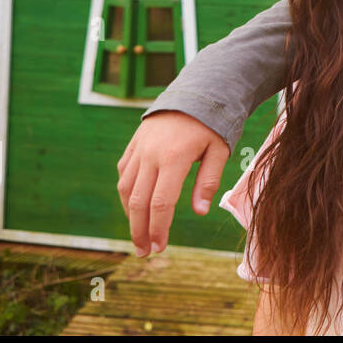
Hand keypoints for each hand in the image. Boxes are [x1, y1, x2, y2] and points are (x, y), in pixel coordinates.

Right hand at [116, 110, 229, 256]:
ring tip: (139, 234)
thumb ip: (208, 181)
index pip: (161, 203)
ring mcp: (139, 149)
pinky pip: (124, 173)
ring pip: (125, 189)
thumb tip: (200, 212)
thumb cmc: (212, 123)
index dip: (158, 229)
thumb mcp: (219, 150)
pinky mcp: (134, 145)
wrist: (194, 91)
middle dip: (139, 231)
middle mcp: (151, 155)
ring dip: (130, 216)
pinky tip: (133, 207)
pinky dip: (125, 193)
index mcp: (174, 158)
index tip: (160, 248)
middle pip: (137, 202)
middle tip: (144, 252)